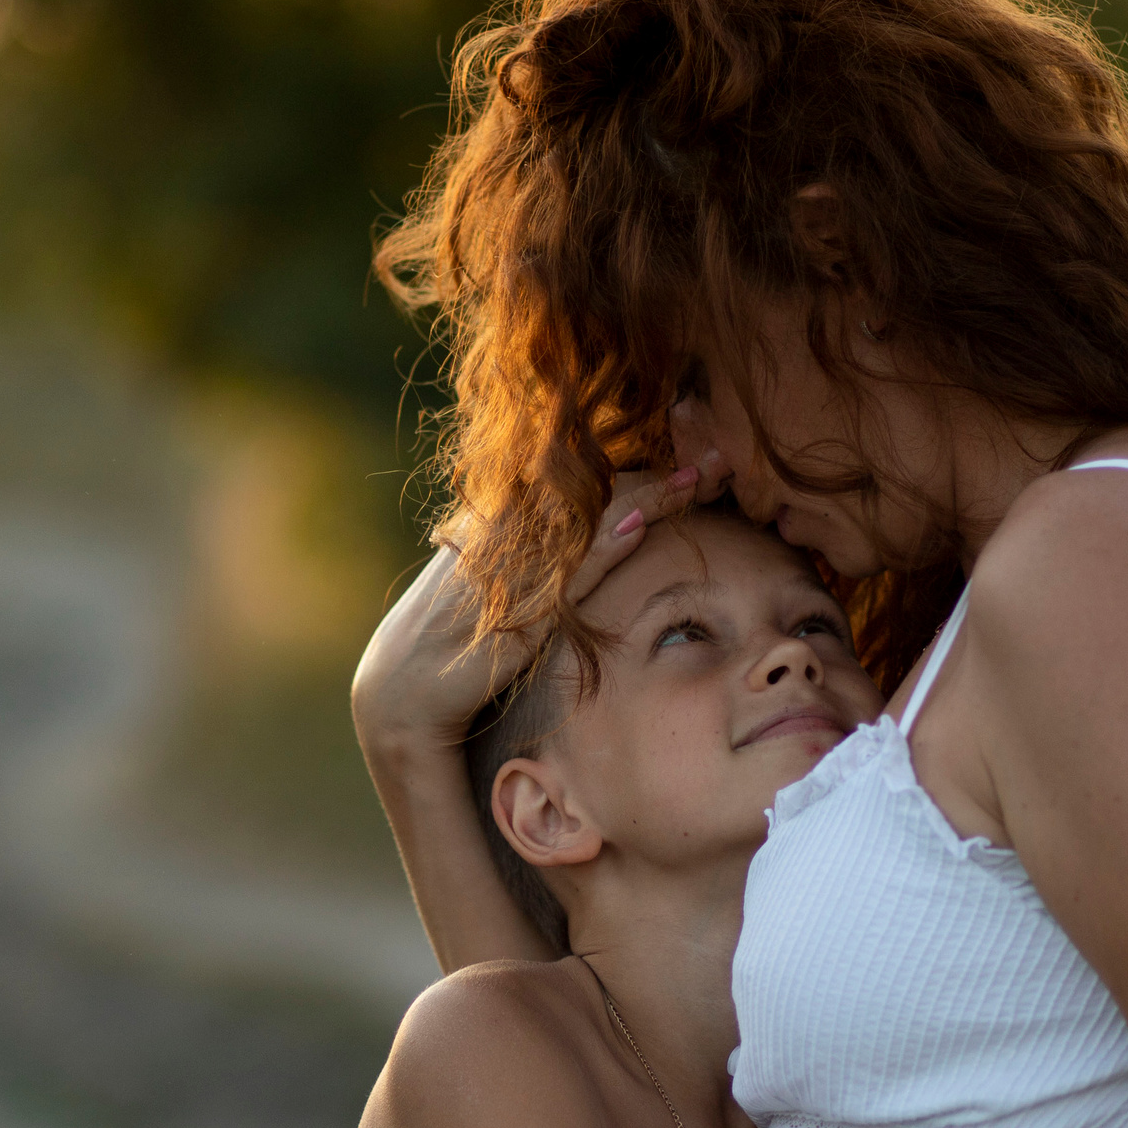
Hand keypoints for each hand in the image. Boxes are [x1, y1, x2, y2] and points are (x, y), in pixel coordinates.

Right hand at [349, 463, 705, 763]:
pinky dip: (610, 539)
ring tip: (709, 474)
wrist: (405, 687)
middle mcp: (506, 526)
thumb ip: (535, 554)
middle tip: (721, 449)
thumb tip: (586, 534)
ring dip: (655, 490)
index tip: (692, 441)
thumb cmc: (458, 637)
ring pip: (592, 512)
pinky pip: (571, 563)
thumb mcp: (500, 585)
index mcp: (503, 513)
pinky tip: (647, 517)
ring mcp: (511, 561)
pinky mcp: (517, 604)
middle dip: (661, 462)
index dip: (640, 458)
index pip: (580, 472)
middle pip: (596, 480)